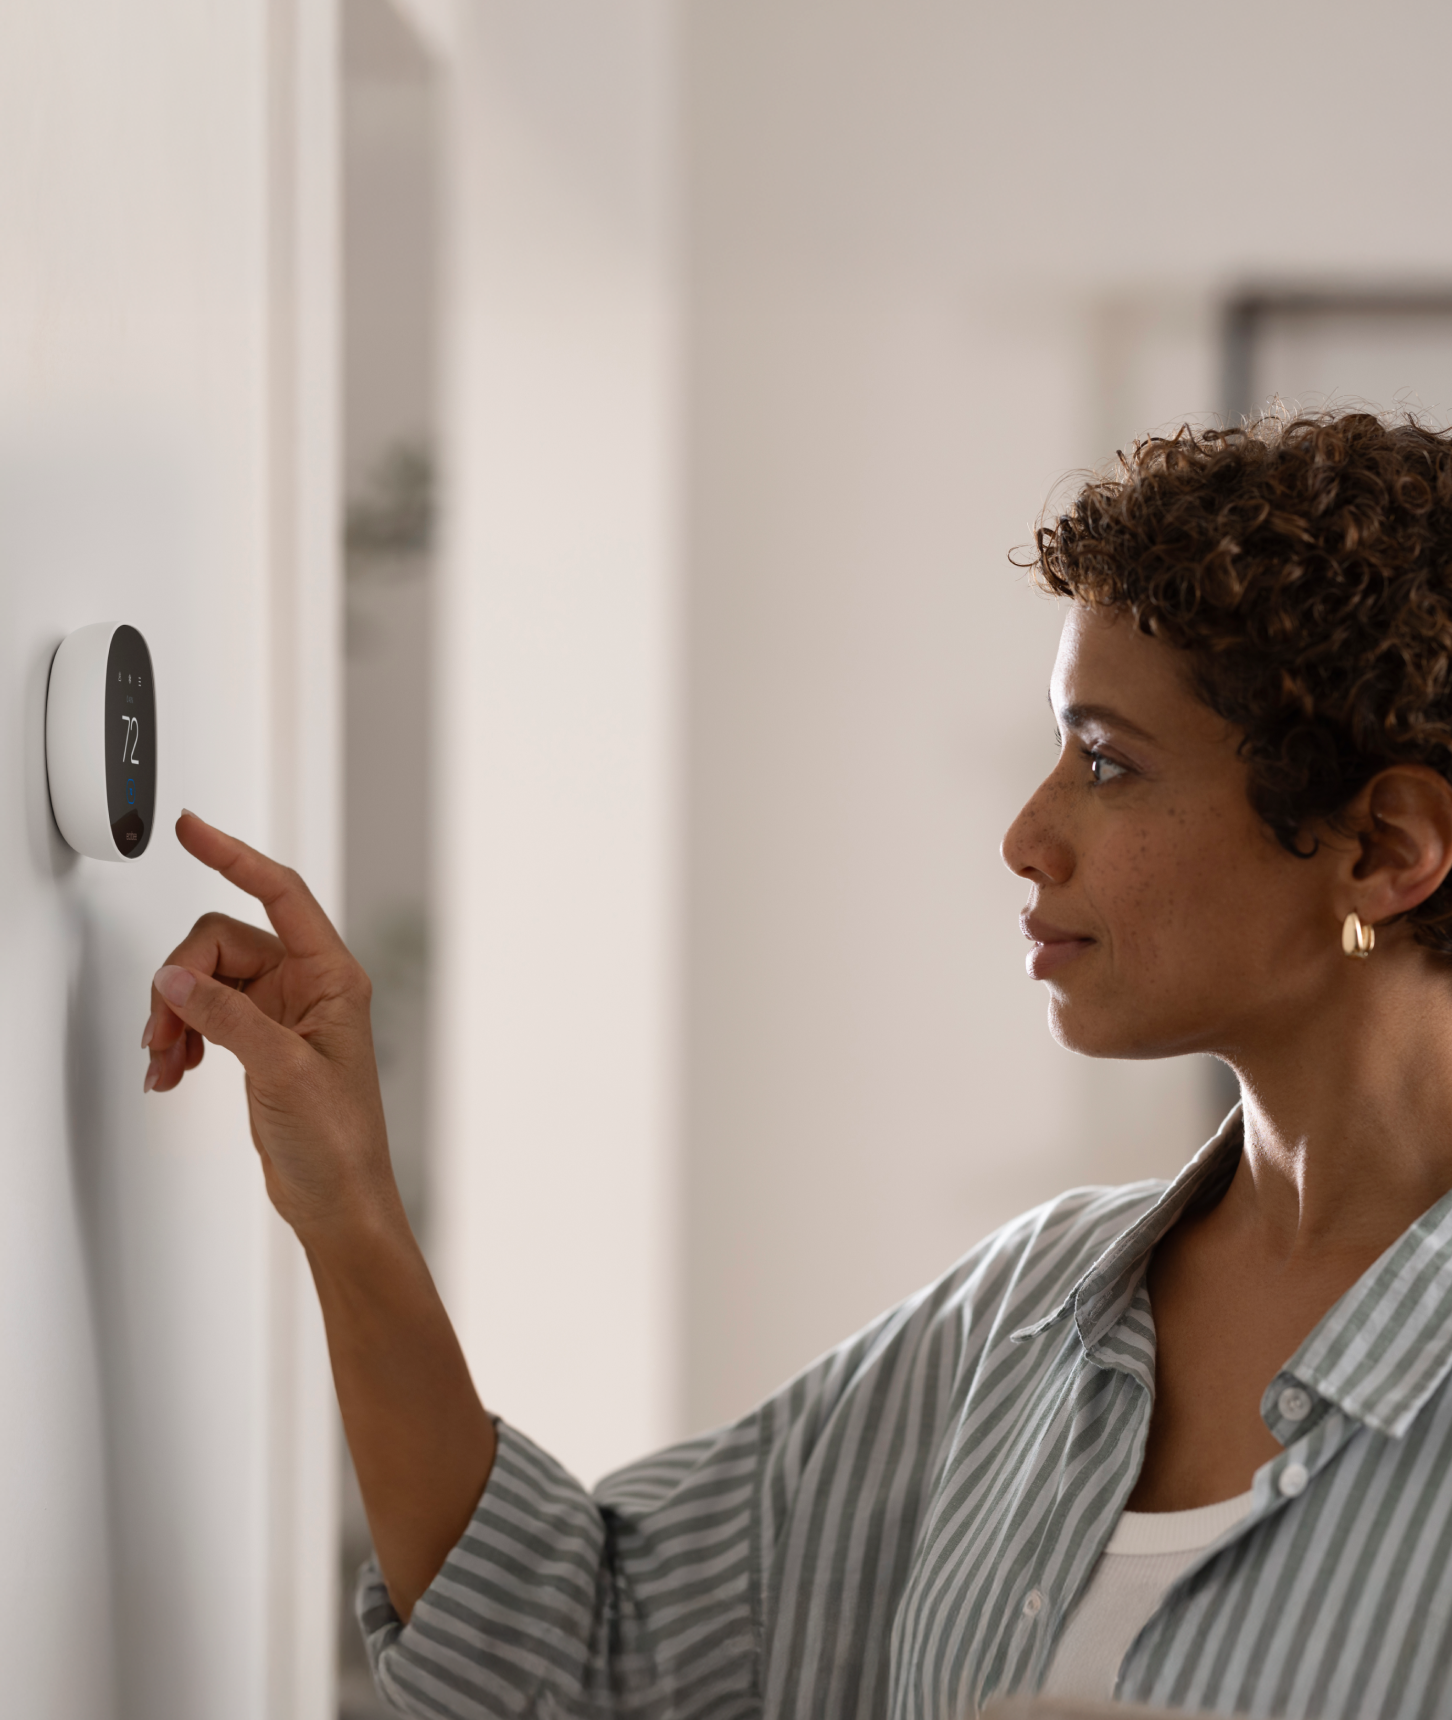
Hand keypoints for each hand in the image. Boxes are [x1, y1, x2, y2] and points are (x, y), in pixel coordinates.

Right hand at [145, 811, 397, 1240]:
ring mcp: (281, 1014)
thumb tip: (177, 978)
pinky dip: (183, 1038)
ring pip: (205, 981)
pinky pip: (206, 1015)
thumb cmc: (340, 1143)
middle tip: (166, 1035)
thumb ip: (227, 1018)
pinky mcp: (259, 1042)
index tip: (193, 830)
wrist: (340, 1202)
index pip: (279, 892)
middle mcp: (308, 986)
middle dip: (181, 982)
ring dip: (176, 1016)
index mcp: (332, 976)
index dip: (234, 855)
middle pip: (221, 944)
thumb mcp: (281, 1071)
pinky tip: (175, 1072)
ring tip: (168, 1063)